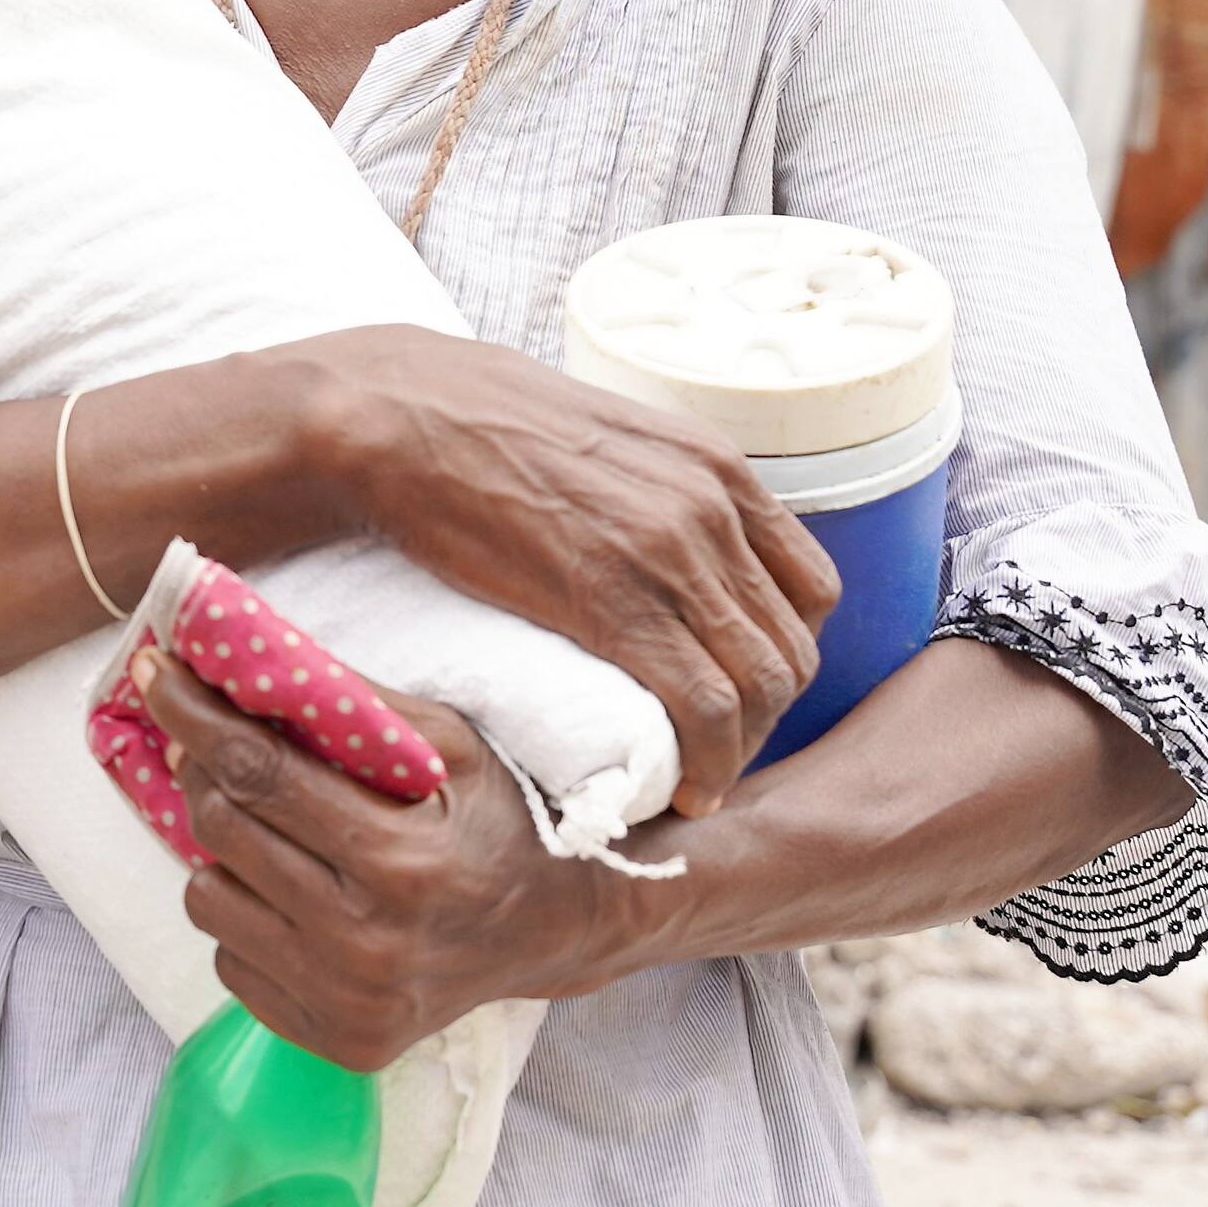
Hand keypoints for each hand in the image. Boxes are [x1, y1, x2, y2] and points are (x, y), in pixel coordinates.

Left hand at [137, 648, 675, 1067]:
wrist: (560, 930)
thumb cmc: (504, 820)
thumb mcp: (453, 745)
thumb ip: (355, 704)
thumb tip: (246, 655)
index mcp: (401, 865)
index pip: (259, 776)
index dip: (194, 716)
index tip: (156, 672)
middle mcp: (368, 947)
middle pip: (223, 833)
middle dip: (202, 771)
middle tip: (208, 741)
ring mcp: (347, 1005)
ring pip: (208, 903)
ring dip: (221, 855)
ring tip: (271, 834)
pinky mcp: (335, 1042)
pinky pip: (230, 965)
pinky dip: (247, 920)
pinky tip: (295, 898)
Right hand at [291, 327, 836, 812]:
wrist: (397, 416)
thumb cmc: (470, 423)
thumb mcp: (598, 436)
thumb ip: (649, 484)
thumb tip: (651, 540)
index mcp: (713, 464)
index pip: (809, 586)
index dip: (783, 654)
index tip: (739, 693)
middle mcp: (713, 506)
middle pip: (792, 644)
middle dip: (767, 716)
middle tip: (714, 754)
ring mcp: (672, 555)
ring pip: (764, 683)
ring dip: (741, 750)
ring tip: (696, 780)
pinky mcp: (618, 605)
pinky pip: (709, 706)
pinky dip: (710, 763)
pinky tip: (683, 790)